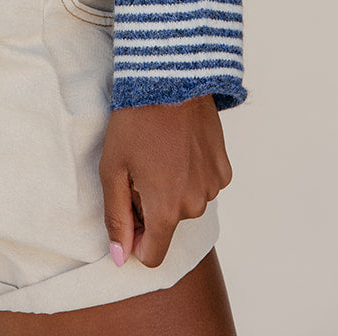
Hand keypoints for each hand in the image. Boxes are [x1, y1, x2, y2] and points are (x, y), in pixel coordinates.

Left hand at [99, 95, 232, 268]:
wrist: (171, 79)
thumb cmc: (135, 121)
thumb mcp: (112, 169)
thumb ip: (116, 218)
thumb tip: (119, 257)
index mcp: (166, 210)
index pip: (153, 255)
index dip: (135, 239)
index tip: (127, 209)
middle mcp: (195, 205)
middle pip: (168, 225)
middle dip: (151, 205)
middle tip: (140, 166)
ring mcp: (213, 187)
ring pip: (186, 205)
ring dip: (172, 188)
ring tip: (159, 152)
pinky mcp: (224, 169)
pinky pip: (203, 186)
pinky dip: (191, 174)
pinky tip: (180, 147)